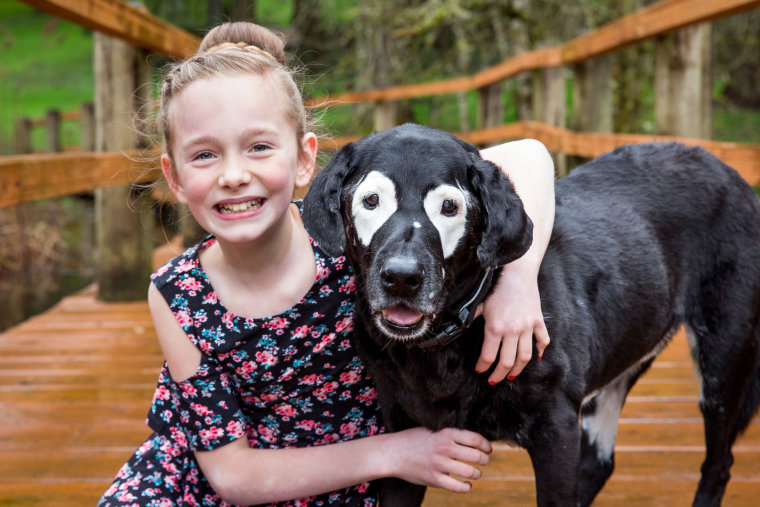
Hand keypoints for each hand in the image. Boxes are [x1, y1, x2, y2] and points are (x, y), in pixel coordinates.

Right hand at [388, 427, 491, 492]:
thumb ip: (449, 435)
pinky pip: (458, 487)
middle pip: (476, 456)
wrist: (392, 453)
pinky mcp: (434, 479)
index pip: (475, 439)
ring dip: (477, 473)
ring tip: (476, 473)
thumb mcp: (432, 430)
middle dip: (484, 460)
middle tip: (484, 461)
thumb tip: (470, 441)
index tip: (488, 449)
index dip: (486, 445)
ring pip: (470, 472)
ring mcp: (440, 464)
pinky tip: (467, 485)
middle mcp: (445, 448)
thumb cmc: (412, 440)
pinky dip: (466, 487)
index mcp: (445, 434)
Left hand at [474, 262, 549, 383]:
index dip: (482, 367)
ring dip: (518, 369)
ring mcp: (527, 327)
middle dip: (499, 375)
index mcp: (495, 328)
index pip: (488, 356)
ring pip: (525, 357)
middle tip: (494, 380)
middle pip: (507, 362)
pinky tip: (536, 358)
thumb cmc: (495, 287)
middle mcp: (512, 331)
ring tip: (511, 375)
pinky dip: (540, 351)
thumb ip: (471, 318)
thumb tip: (458, 328)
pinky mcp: (538, 322)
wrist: (517, 272)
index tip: (479, 371)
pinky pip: (542, 341)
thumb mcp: (480, 304)